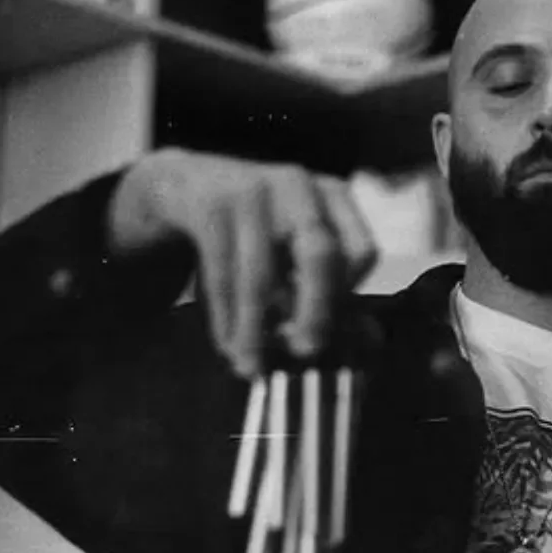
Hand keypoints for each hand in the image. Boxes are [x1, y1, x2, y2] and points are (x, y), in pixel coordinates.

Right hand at [109, 148, 377, 375]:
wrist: (179, 185)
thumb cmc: (254, 232)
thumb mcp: (295, 254)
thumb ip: (332, 294)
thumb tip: (372, 338)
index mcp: (333, 196)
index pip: (361, 252)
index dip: (349, 295)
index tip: (333, 327)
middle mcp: (298, 185)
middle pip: (320, 255)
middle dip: (314, 310)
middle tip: (306, 353)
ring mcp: (252, 188)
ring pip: (262, 274)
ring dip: (255, 328)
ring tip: (250, 367)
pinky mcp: (208, 202)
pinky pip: (222, 272)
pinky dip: (225, 315)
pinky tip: (227, 345)